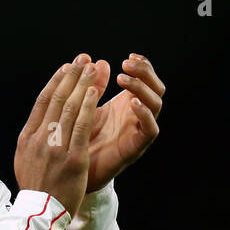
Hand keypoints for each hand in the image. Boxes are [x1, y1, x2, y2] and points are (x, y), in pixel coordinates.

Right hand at [14, 59, 100, 216]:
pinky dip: (88, 107)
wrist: (40, 214)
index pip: (42, 102)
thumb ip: (32, 138)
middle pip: (56, 100)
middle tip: (82, 59)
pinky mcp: (72, 158)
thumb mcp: (24, 159)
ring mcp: (55, 148)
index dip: (55, 81)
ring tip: (92, 68)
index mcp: (27, 137)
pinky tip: (95, 92)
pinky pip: (81, 127)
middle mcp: (39, 139)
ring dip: (82, 85)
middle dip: (71, 76)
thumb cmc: (36, 187)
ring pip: (69, 109)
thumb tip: (39, 119)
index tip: (66, 67)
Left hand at [71, 52, 164, 192]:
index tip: (128, 57)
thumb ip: (92, 86)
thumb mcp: (84, 107)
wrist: (72, 172)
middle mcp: (136, 115)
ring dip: (142, 88)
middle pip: (156, 87)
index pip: (146, 78)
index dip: (142, 65)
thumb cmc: (78, 139)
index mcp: (127, 103)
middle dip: (145, 72)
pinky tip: (132, 102)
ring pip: (156, 104)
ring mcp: (138, 130)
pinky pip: (150, 129)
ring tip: (123, 80)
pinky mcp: (135, 147)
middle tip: (126, 64)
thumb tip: (97, 61)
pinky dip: (145, 114)